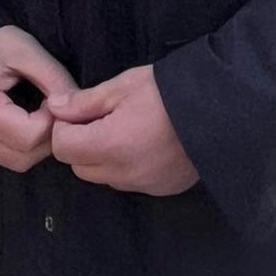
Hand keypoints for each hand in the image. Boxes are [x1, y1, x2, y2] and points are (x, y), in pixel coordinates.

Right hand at [0, 26, 75, 173]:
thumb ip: (53, 77)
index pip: (29, 137)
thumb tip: (79, 104)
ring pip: (17, 162)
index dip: (52, 121)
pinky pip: (7, 155)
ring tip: (41, 111)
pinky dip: (25, 144)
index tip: (55, 97)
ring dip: (38, 143)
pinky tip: (29, 118)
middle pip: (24, 157)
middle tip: (53, 106)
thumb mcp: (24, 49)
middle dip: (48, 136)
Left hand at [48, 65, 197, 196]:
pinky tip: (145, 143)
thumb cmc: (168, 90)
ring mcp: (144, 186)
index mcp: (110, 146)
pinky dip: (127, 167)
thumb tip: (55, 107)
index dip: (64, 127)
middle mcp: (123, 174)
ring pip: (104, 178)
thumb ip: (85, 101)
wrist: (221, 109)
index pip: (62, 148)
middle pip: (80, 167)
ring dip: (103, 158)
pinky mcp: (162, 189)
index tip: (80, 111)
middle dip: (81, 144)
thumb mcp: (124, 86)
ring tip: (125, 129)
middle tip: (101, 118)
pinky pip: (129, 182)